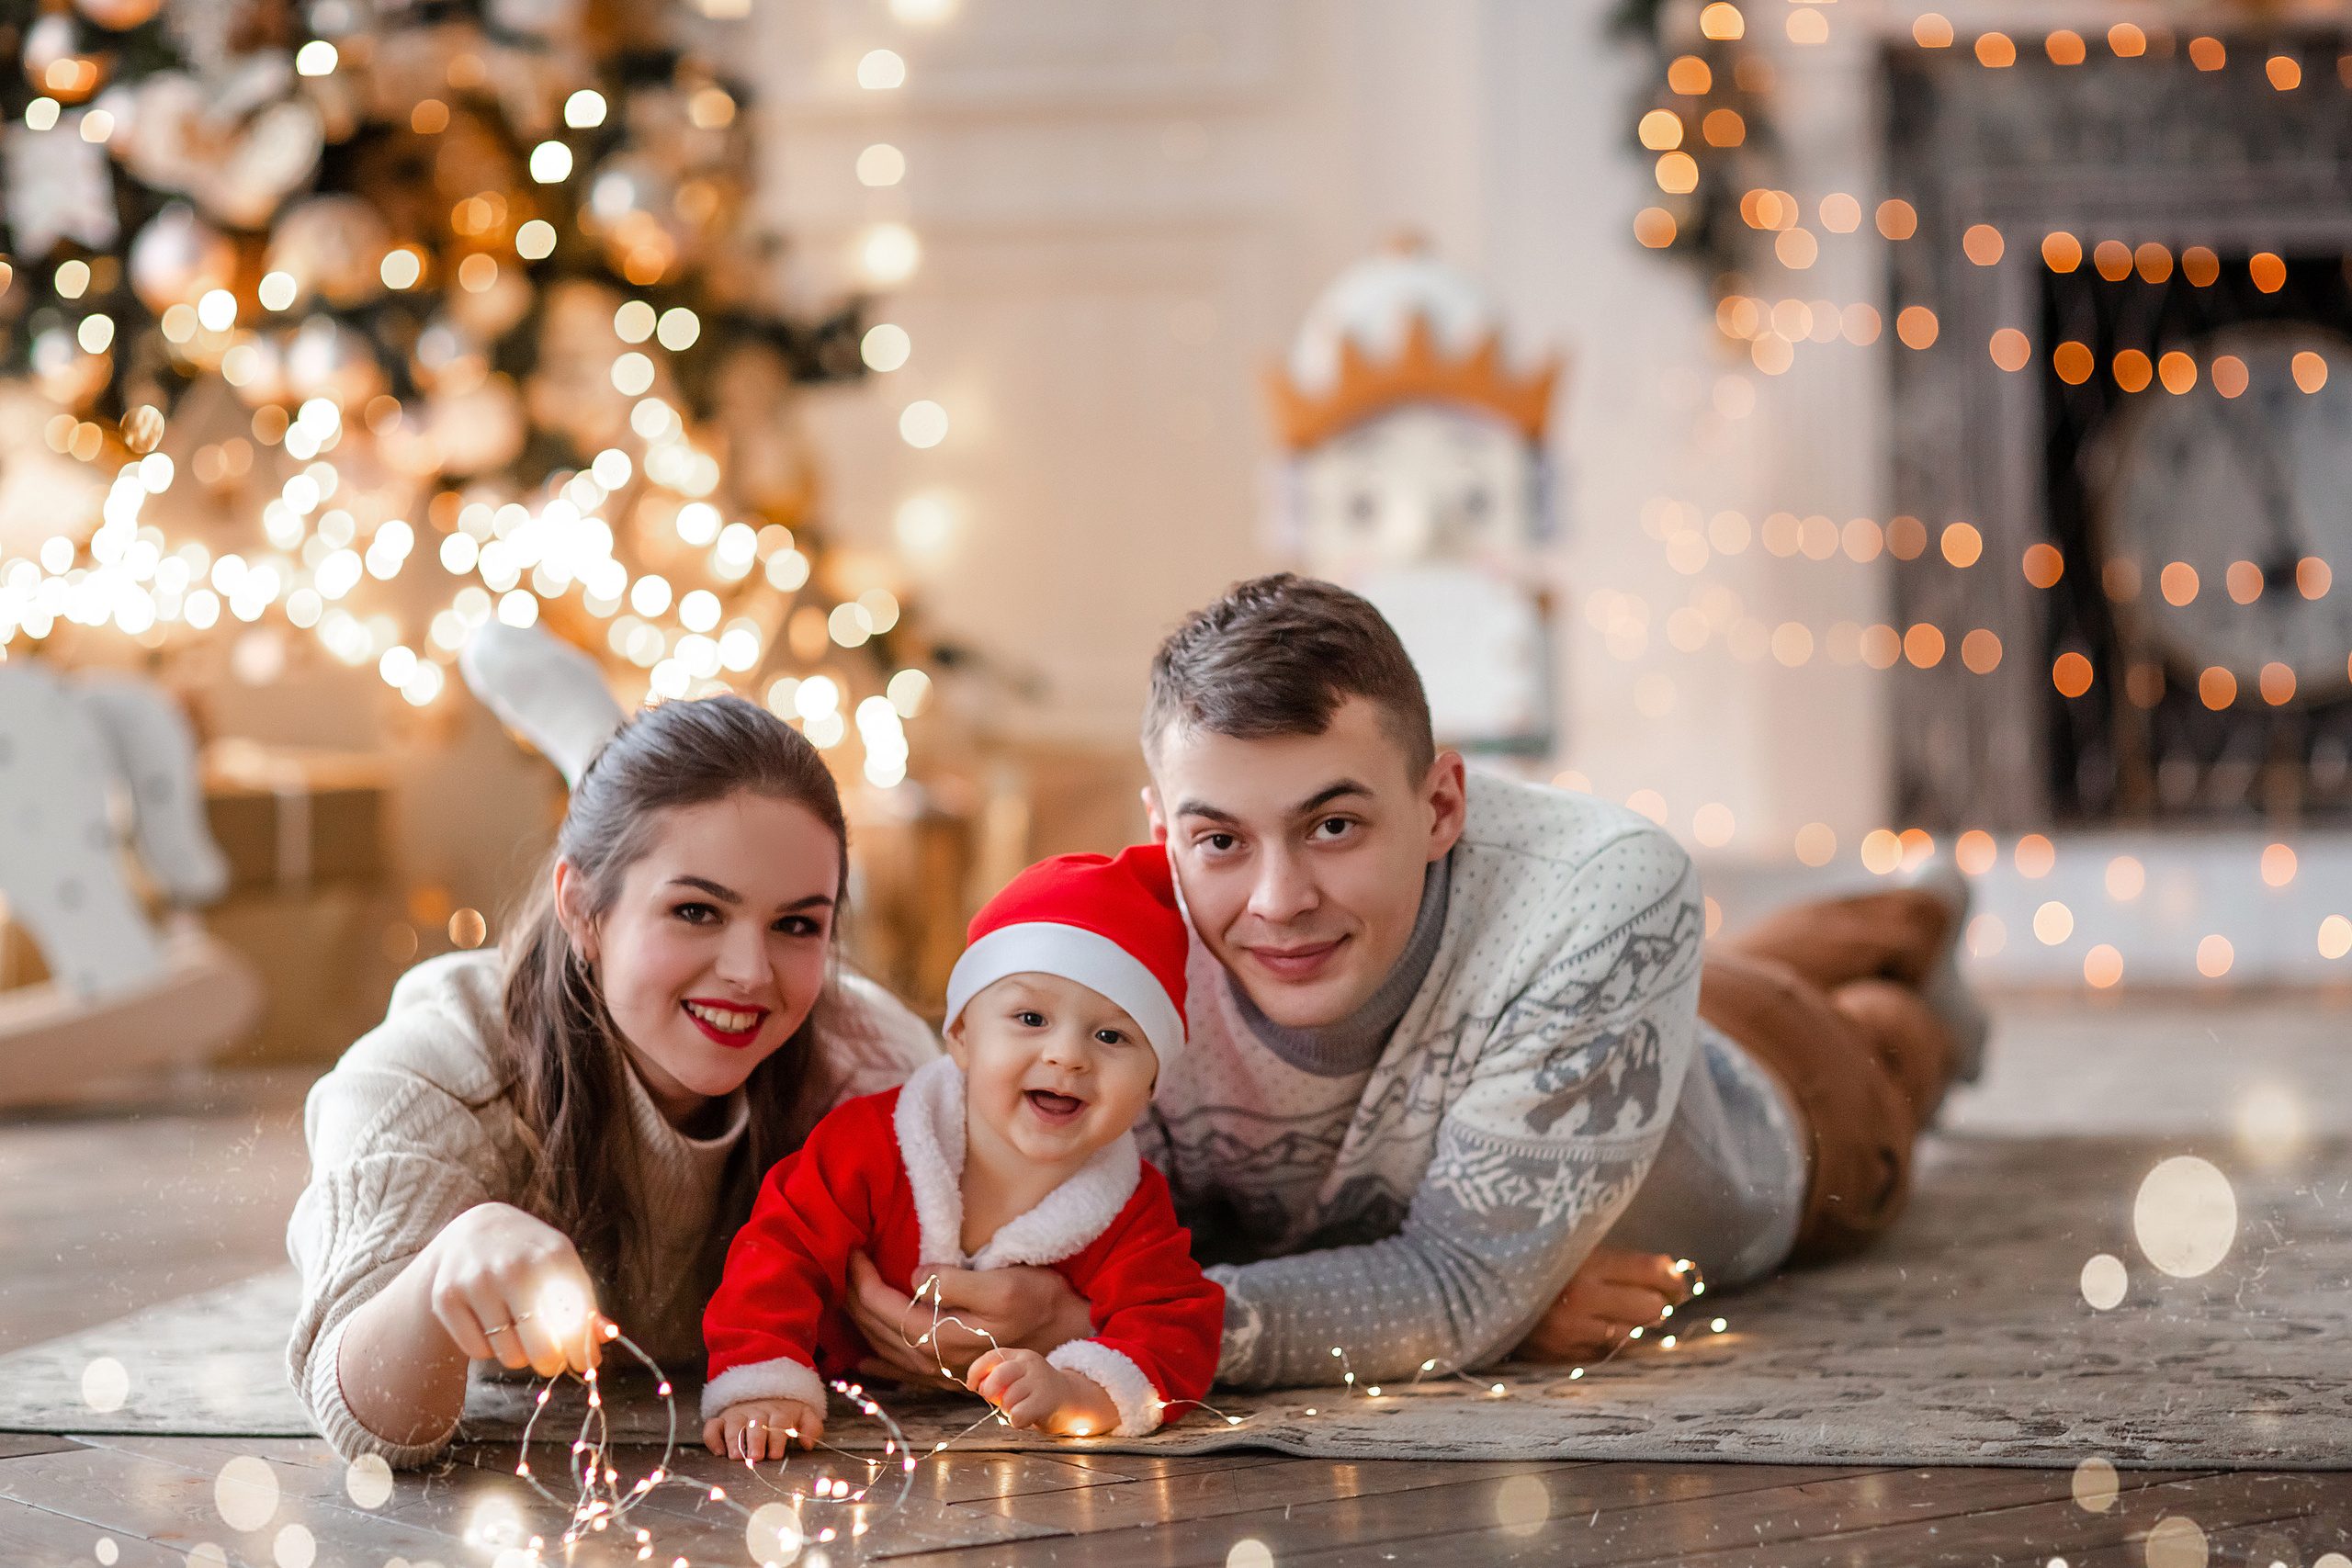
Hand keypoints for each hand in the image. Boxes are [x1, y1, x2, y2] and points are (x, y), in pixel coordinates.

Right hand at [420, 1202, 606, 1379]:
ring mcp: (477, 1281)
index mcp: (553, 1256)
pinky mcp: (446, 1298)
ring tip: (517, 1329)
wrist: (475, 1232)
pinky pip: (477, 1351)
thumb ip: (586, 1305)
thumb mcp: (562, 1267)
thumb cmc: (531, 1256)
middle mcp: (515, 1267)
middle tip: (550, 1359)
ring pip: (509, 1356)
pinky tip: (489, 1322)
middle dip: (551, 1362)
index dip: (582, 1352)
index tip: (585, 1365)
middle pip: (542, 1351)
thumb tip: (605, 1339)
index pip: (575, 1325)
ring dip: (518, 1354)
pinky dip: (487, 1348)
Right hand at [703, 1397, 823, 1459]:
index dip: (777, 1439)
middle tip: (756, 1458)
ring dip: (734, 1440)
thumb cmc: (785, 1413)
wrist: (764, 1393)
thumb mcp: (804, 1415)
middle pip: (756, 1424)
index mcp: (779, 1412)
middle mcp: (757, 1412)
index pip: (779, 1423)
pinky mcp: (722, 1420)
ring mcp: (738, 1415)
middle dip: (756, 1441)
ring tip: (737, 1457)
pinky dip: (713, 1438)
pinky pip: (712, 1427)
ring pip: (733, 1425)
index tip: (777, 1455)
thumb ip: (811, 1428)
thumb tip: (808, 1444)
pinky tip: (718, 1452)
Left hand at [845, 1252, 1092, 1384]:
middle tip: (845, 1264)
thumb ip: (955, 1283)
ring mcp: (940, 1372)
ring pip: (884, 1349)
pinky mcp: (949, 1376)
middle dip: (855, 1297)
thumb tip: (915, 1276)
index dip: (863, 1280)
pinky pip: (900, 1372)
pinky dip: (877, 1362)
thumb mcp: (1005, 1285)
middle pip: (877, 1330)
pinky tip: (865, 1361)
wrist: (1070, 1334)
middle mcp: (934, 1359)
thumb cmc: (1041, 1302)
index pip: (884, 1308)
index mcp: (941, 1335)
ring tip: (850, 1294)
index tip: (853, 1251)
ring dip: (862, 1322)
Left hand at [966, 1348, 1117, 1436]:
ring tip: (1021, 1408)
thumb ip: (999, 1378)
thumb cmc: (1037, 1392)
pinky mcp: (1045, 1401)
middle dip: (990, 1391)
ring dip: (1008, 1410)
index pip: (992, 1356)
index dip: (976, 1371)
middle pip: (998, 1375)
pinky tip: (1028, 1417)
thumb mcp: (1019, 1377)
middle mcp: (1031, 1364)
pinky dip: (1017, 1421)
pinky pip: (1018, 1415)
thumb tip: (978, 1386)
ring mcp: (1040, 1382)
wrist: (1072, 1400)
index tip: (972, 1386)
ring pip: (1008, 1399)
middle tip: (997, 1400)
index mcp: (1021, 1356)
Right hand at [1512, 1248, 1692, 1363]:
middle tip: (1654, 1294)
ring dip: (1632, 1322)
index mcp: (1581, 1262)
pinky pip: (1603, 1351)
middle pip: (1650, 1308)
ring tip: (1623, 1310)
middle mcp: (1579, 1300)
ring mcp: (1570, 1332)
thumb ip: (1609, 1254)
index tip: (1677, 1276)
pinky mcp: (1559, 1355)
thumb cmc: (1523, 1256)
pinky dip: (1606, 1340)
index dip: (1671, 1275)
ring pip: (1630, 1334)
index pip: (1650, 1271)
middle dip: (1655, 1300)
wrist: (1469, 1291)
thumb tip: (1666, 1271)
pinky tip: (1596, 1326)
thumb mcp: (1564, 1242)